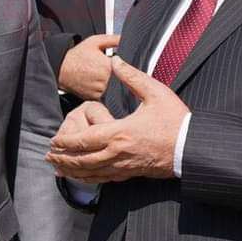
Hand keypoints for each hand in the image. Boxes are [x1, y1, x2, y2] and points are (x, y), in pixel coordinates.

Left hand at [45, 56, 187, 182]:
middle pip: (82, 160)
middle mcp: (118, 153)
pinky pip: (105, 179)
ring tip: (58, 169)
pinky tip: (83, 178)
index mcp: (119, 133)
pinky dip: (89, 179)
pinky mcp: (132, 173)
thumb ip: (132, 76)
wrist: (193, 147)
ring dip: (72, 171)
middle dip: (63, 159)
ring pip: (91, 173)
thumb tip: (116, 60)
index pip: (84, 140)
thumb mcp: (155, 92)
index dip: (65, 142)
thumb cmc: (175, 120)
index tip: (53, 140)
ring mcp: (124, 166)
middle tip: (48, 156)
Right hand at [57, 34, 119, 98]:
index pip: (122, 66)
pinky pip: (103, 93)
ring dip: (105, 81)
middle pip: (117, 76)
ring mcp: (100, 90)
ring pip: (111, 85)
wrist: (61, 69)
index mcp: (108, 65)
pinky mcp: (95, 97)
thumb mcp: (95, 41)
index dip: (115, 63)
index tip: (105, 61)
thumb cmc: (76, 56)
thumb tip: (125, 39)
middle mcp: (105, 80)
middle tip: (97, 67)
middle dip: (110, 71)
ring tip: (92, 74)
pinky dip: (99, 88)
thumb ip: (113, 39)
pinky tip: (91, 81)